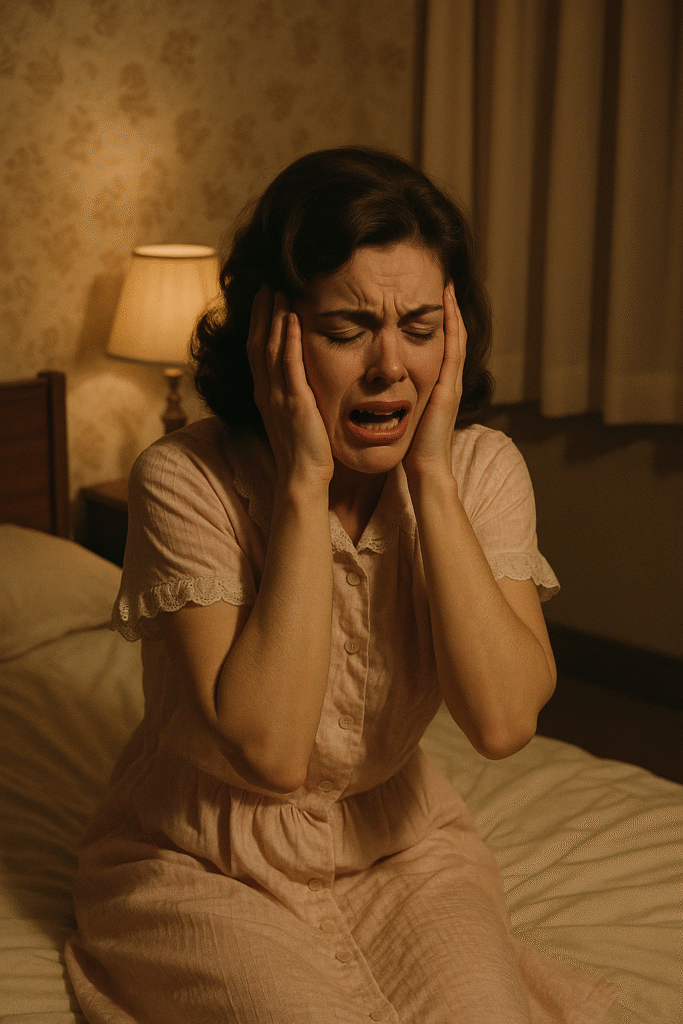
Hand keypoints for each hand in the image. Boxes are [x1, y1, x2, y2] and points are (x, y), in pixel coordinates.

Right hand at [247, 286, 333, 488]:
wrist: (303, 477)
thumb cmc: (304, 452)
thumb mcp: (294, 418)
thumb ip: (293, 395)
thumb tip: (300, 381)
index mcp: (265, 395)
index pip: (257, 351)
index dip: (258, 324)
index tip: (263, 301)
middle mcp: (266, 392)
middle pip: (258, 343)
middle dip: (261, 313)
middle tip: (266, 286)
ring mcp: (278, 397)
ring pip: (270, 349)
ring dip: (273, 319)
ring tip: (278, 293)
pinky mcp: (295, 403)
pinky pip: (289, 366)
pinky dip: (289, 340)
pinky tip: (291, 319)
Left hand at [403, 281, 465, 478]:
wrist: (425, 467)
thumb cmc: (412, 448)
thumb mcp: (406, 416)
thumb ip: (399, 401)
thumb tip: (382, 389)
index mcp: (438, 387)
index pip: (440, 347)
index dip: (439, 323)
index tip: (430, 298)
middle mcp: (448, 381)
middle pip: (453, 337)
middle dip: (450, 310)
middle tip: (445, 282)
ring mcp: (452, 382)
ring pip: (456, 337)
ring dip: (453, 311)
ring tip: (448, 285)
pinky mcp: (449, 386)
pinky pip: (453, 348)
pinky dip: (452, 325)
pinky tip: (447, 305)